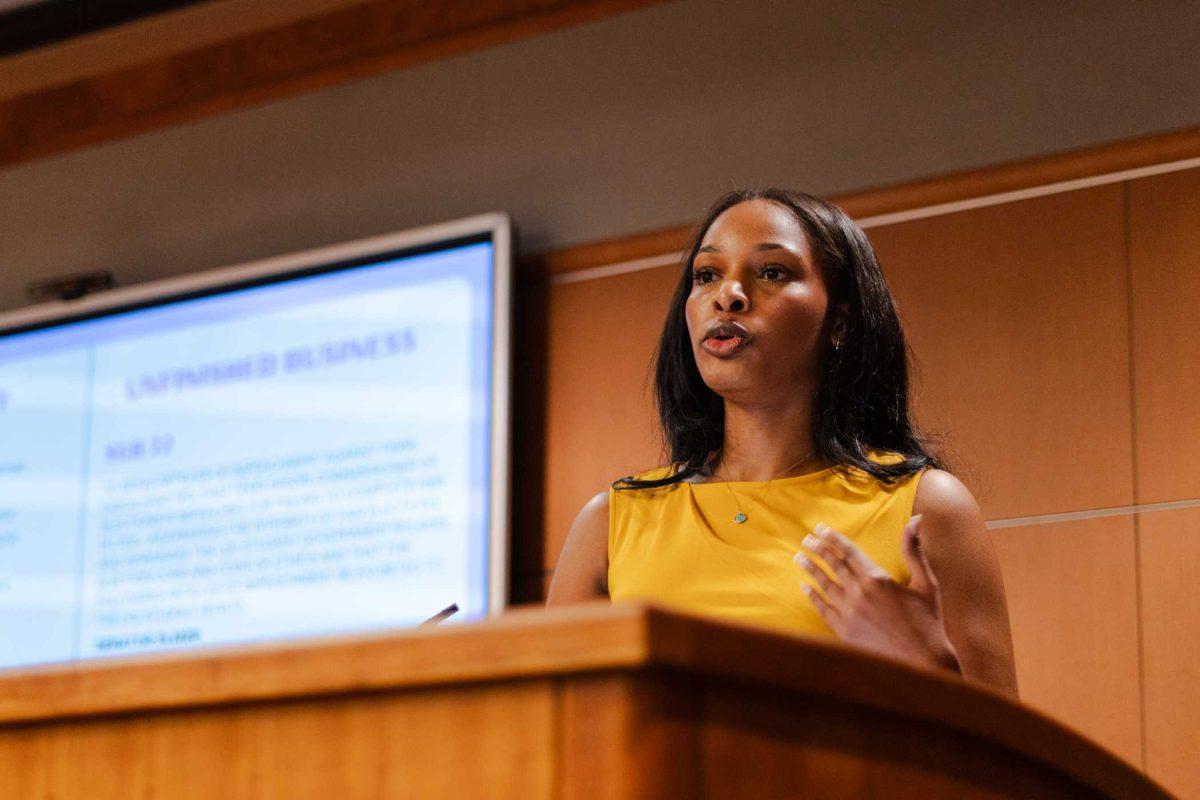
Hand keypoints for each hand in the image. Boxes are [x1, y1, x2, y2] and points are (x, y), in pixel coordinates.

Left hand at [793, 516, 960, 673]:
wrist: (922, 664)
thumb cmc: (929, 623)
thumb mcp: (927, 584)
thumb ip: (914, 551)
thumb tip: (916, 519)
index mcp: (878, 578)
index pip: (849, 552)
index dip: (833, 538)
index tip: (820, 529)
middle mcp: (860, 593)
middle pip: (834, 565)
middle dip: (818, 549)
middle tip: (806, 539)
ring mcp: (850, 613)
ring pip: (825, 584)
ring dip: (811, 569)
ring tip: (799, 557)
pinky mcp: (845, 631)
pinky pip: (823, 609)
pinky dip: (813, 596)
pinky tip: (805, 588)